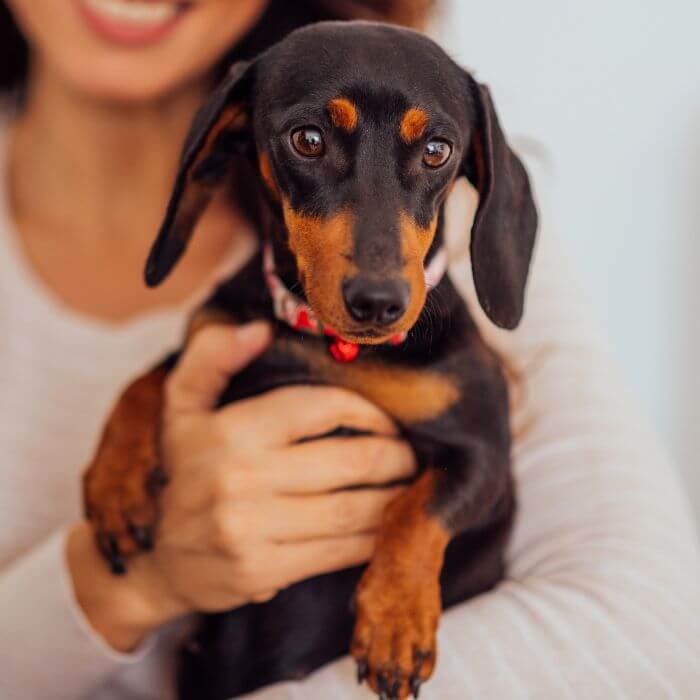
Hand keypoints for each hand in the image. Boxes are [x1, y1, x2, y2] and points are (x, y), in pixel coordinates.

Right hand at [69, 322, 415, 649]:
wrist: (157, 558)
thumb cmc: (185, 471)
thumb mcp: (182, 406)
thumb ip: (212, 357)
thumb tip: (259, 330)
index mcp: (231, 430)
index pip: (320, 408)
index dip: (368, 411)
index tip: (388, 420)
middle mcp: (241, 478)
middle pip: (349, 461)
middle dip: (395, 457)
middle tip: (411, 454)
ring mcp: (252, 528)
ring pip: (352, 509)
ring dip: (394, 498)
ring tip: (410, 486)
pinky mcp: (263, 569)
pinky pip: (338, 550)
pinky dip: (373, 537)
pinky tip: (388, 524)